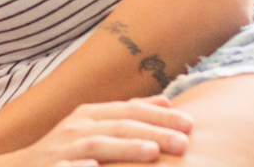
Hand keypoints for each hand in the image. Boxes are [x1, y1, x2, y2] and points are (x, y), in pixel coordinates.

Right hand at [2, 97, 191, 166]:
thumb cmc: (66, 150)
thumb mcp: (95, 126)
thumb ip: (128, 114)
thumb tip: (167, 100)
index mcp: (89, 114)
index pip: (129, 110)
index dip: (159, 115)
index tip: (190, 122)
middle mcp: (76, 127)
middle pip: (119, 126)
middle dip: (153, 132)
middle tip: (184, 141)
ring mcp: (63, 149)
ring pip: (98, 146)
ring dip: (125, 148)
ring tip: (152, 152)